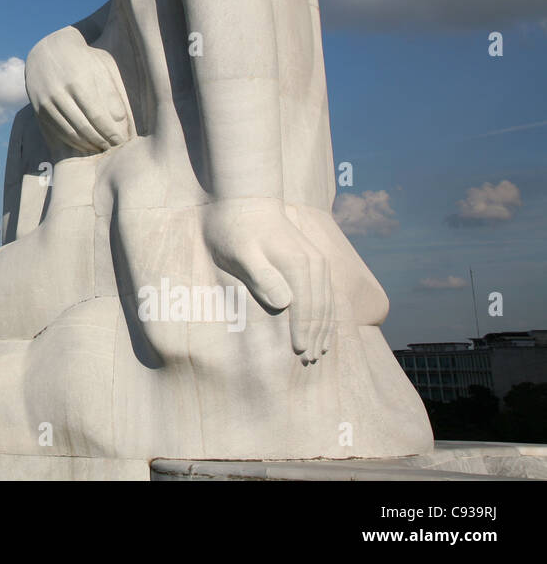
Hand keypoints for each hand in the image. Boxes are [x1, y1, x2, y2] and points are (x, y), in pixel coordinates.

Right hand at [24, 27, 128, 154]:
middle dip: (100, 141)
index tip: (121, 141)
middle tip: (112, 147)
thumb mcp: (101, 67)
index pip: (97, 115)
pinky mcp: (39, 107)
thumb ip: (112, 93)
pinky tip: (84, 144)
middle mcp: (60, 92)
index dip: (110, 132)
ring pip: (69, 131)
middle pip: (83, 126)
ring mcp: (47, 101)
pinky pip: (57, 130)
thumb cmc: (83, 58)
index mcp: (79, 80)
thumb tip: (121, 120)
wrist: (49, 49)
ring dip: (87, 144)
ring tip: (100, 147)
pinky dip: (72, 141)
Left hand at [202, 198, 333, 363]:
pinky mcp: (316, 261)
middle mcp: (315, 263)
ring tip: (318, 352)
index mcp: (297, 264)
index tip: (298, 353)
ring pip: (328, 302)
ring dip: (325, 328)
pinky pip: (327, 293)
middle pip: (321, 308)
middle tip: (308, 361)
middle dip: (316, 336)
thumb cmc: (235, 230)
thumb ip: (261, 276)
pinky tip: (323, 329)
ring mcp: (318, 261)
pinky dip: (327, 314)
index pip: (305, 306)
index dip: (303, 332)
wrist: (246, 201)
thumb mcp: (240, 252)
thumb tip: (285, 304)